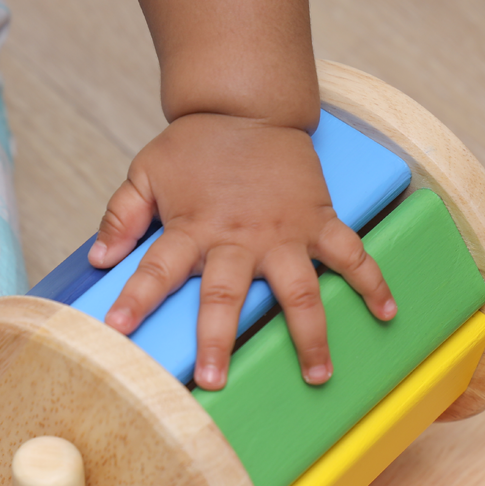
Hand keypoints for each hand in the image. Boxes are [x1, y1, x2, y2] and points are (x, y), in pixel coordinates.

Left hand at [89, 113, 396, 388]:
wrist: (248, 105)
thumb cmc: (195, 145)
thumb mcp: (146, 172)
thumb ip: (122, 215)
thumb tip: (97, 259)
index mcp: (191, 228)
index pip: (155, 270)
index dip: (135, 300)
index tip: (118, 331)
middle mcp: (238, 237)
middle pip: (225, 295)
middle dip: (218, 340)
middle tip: (215, 381)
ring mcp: (283, 232)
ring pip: (298, 289)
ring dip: (308, 334)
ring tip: (317, 376)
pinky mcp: (318, 220)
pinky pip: (351, 254)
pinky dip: (372, 282)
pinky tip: (387, 314)